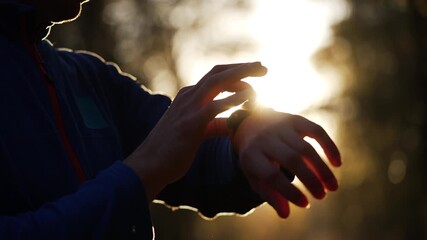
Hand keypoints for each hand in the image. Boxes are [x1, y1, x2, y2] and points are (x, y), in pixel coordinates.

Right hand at [125, 62, 267, 200]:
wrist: (149, 166)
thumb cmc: (171, 152)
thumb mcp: (196, 133)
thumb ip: (213, 125)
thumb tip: (230, 124)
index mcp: (188, 97)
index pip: (214, 77)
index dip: (235, 72)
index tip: (254, 74)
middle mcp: (188, 96)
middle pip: (218, 72)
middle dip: (242, 67)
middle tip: (263, 67)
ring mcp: (188, 107)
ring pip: (217, 81)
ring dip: (241, 74)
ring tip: (261, 73)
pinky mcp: (191, 123)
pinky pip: (215, 106)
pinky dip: (233, 99)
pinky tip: (249, 98)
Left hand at [233, 108, 340, 217]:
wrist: (250, 125)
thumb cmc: (256, 158)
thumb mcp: (255, 176)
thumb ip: (269, 194)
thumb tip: (286, 214)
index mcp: (251, 155)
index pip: (271, 175)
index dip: (289, 191)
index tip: (305, 204)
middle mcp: (264, 138)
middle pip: (291, 159)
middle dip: (309, 180)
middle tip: (322, 196)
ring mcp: (280, 126)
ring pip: (305, 148)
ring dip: (321, 169)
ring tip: (332, 187)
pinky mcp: (295, 120)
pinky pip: (316, 131)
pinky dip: (329, 146)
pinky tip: (337, 163)